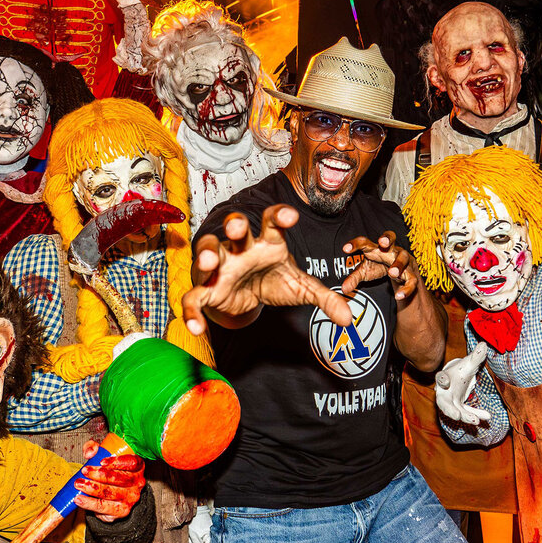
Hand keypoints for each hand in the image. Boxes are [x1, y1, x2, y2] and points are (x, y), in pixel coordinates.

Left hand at [74, 440, 145, 521]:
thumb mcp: (103, 456)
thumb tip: (90, 453)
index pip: (132, 463)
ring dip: (91, 488)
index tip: (101, 462)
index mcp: (137, 467)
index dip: (117, 462)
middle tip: (84, 471)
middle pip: (118, 478)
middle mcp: (138, 482)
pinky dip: (89, 503)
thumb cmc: (109, 474)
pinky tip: (79, 498)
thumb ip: (94, 449)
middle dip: (98, 475)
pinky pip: (103, 507)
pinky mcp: (122, 511)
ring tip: (79, 484)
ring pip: (109, 492)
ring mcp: (131, 498)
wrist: (113, 498)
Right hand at [182, 205, 351, 334]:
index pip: (272, 221)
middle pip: (235, 229)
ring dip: (206, 255)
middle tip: (237, 228)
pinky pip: (194, 297)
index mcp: (267, 242)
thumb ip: (324, 298)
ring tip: (209, 263)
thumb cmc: (272, 280)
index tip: (290, 216)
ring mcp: (220, 267)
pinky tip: (197, 327)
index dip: (279, 215)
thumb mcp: (300, 288)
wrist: (247, 297)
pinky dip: (192, 311)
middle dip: (235, 226)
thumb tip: (349, 318)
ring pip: (207, 251)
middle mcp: (240, 249)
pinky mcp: (206, 289)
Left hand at [341, 231, 418, 300]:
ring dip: (398, 264)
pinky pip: (411, 280)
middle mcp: (390, 250)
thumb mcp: (365, 271)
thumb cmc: (379, 265)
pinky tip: (399, 296)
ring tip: (392, 273)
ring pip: (403, 258)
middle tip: (382, 242)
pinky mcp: (411, 272)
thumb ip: (354, 278)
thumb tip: (344, 289)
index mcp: (375, 247)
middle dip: (387, 239)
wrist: (399, 272)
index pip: (364, 242)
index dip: (355, 244)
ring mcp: (402, 259)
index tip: (345, 248)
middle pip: (391, 238)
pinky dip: (406, 288)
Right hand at [434, 342, 491, 424]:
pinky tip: (487, 416)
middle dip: (449, 410)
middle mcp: (444, 392)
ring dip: (464, 416)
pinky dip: (476, 415)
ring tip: (476, 421)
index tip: (445, 382)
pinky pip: (466, 413)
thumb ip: (475, 356)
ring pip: (454, 411)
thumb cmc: (460, 371)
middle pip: (443, 402)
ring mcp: (450, 402)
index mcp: (444, 378)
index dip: (442, 380)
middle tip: (457, 416)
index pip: (440, 378)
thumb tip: (484, 345)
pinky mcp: (457, 408)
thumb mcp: (468, 363)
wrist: (457, 378)